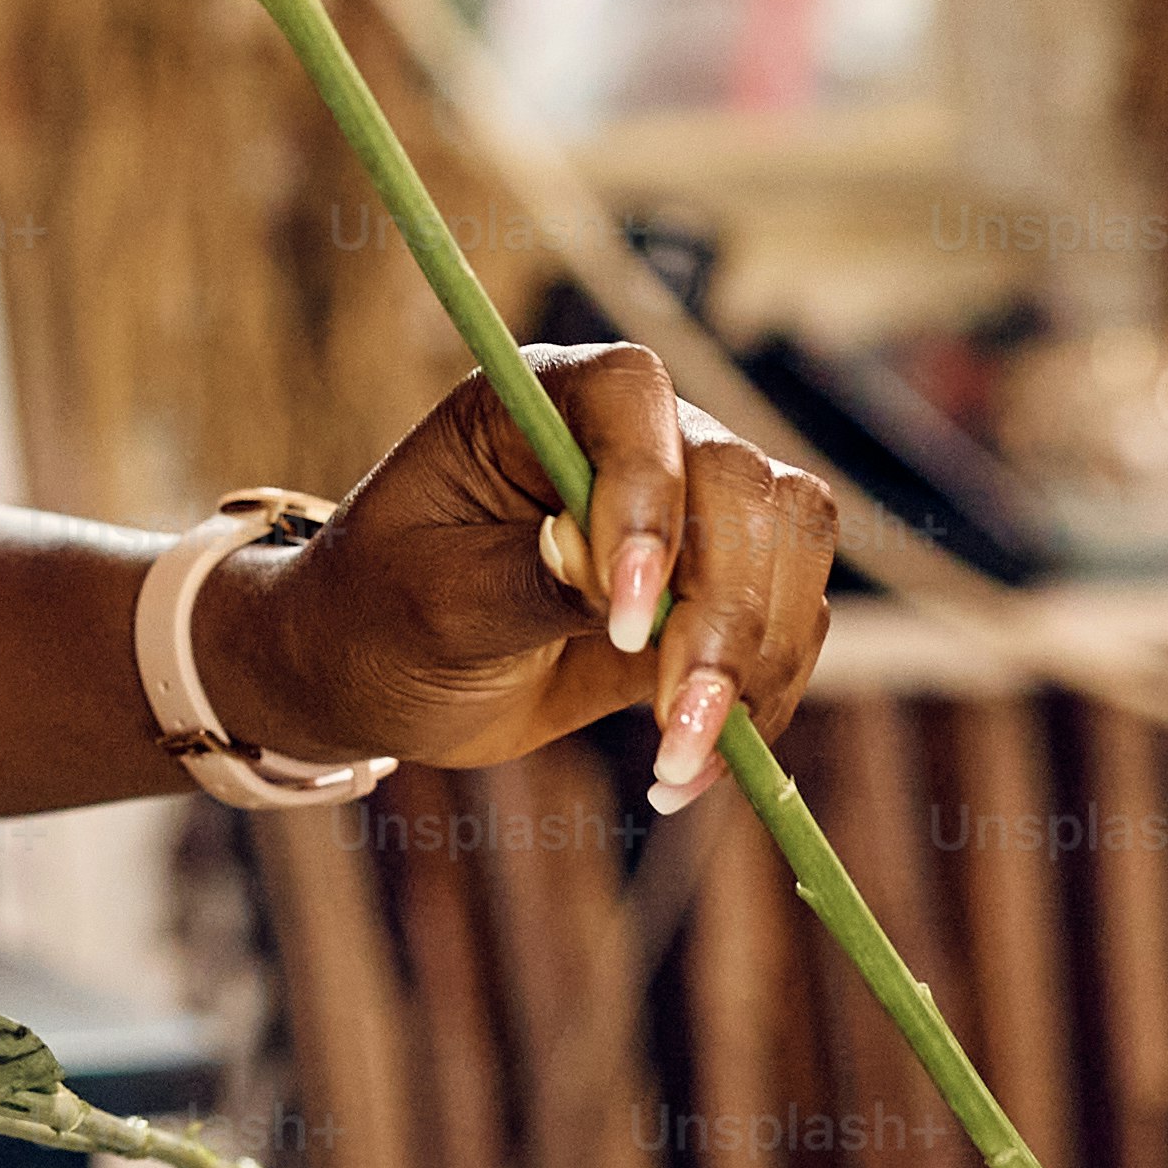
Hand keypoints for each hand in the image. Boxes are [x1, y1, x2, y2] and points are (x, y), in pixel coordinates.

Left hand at [219, 342, 840, 805]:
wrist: (383, 671)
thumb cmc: (376, 615)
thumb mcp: (427, 603)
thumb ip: (520, 578)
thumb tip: (603, 571)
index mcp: (538, 398)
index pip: (632, 398)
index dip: (647, 497)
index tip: (620, 619)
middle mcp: (630, 435)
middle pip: (744, 484)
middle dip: (724, 614)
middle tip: (673, 724)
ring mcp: (687, 508)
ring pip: (791, 551)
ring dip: (757, 667)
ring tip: (679, 763)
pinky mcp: (714, 588)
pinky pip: (786, 625)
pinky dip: (760, 703)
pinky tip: (688, 769)